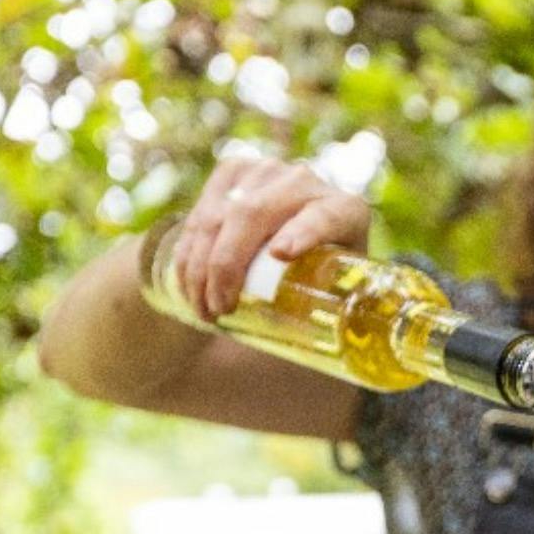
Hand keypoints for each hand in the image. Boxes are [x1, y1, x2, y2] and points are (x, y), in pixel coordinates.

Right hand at [170, 156, 370, 318]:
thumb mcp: (341, 287)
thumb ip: (340, 310)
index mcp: (345, 211)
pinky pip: (201, 212)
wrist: (309, 227)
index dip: (302, 232)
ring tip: (202, 307)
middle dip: (227, 265)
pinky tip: (188, 285)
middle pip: (254, 215)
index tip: (281, 254)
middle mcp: (305, 182)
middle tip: (221, 308)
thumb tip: (346, 362)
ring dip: (200, 265)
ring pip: (219, 215)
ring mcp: (265, 171)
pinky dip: (189, 254)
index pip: (324, 217)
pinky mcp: (233, 172)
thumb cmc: (328, 272)